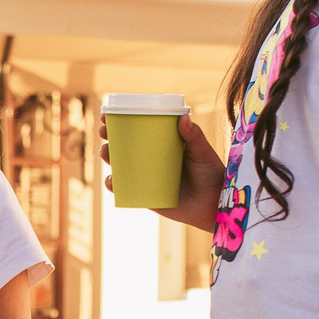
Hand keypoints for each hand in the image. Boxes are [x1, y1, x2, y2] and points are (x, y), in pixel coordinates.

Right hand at [98, 113, 228, 229]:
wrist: (213, 204)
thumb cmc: (210, 174)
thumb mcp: (202, 152)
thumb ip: (194, 136)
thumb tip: (183, 117)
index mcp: (162, 144)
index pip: (138, 129)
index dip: (121, 121)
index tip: (108, 114)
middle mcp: (151, 159)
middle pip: (124, 146)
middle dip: (109, 138)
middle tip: (105, 132)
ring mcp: (147, 177)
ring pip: (121, 166)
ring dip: (109, 158)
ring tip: (107, 153)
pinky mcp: (146, 195)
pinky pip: (125, 190)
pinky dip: (115, 186)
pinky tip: (112, 180)